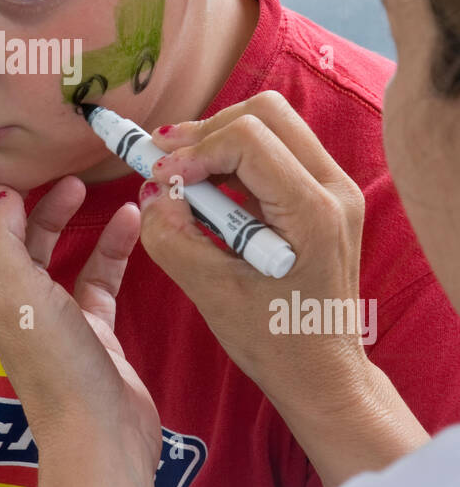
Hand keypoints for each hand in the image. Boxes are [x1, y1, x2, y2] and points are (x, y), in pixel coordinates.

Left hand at [0, 176, 161, 474]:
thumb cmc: (56, 369)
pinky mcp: (93, 331)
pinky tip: (129, 221)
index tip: (2, 181)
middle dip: (24, 202)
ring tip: (85, 187)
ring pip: (52, 254)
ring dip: (64, 218)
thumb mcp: (17, 293)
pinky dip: (111, 247)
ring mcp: (54, 318)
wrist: (103, 435)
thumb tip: (0, 198)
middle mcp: (14, 302)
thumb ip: (1, 239)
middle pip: (6, 239)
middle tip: (50, 177)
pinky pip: (98, 278)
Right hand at [139, 90, 370, 422]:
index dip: (195, 150)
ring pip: (271, 124)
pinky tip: (205, 188)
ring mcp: (334, 189)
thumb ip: (173, 237)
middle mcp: (335, 189)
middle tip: (163, 162)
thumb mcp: (212, 294)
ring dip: (218, 140)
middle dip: (206, 131)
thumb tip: (151, 190)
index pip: (248, 140)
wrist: (323, 373)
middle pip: (265, 113)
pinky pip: (274, 150)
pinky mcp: (321, 195)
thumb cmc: (276, 343)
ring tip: (179, 174)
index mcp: (315, 213)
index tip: (160, 178)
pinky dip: (233, 159)